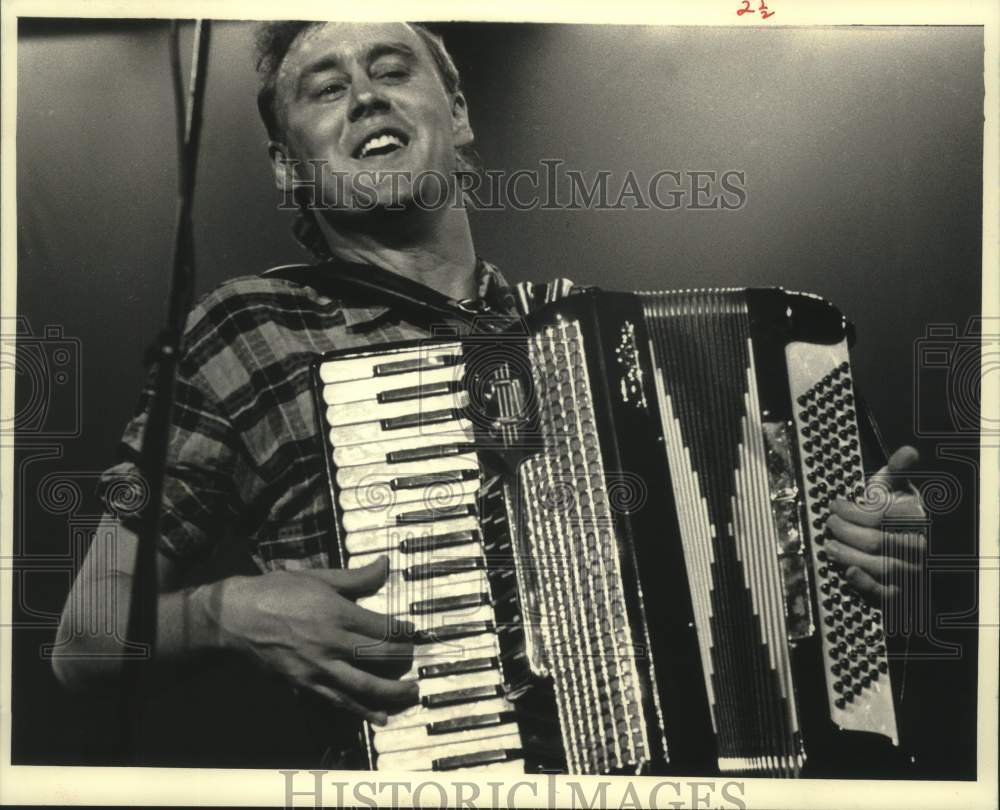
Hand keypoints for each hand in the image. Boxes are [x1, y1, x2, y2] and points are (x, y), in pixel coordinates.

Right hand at [205, 556, 416, 724]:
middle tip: (415, 659)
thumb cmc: (277, 591)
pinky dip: (361, 711)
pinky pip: (338, 701)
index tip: (413, 631)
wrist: (236, 617)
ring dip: (392, 692)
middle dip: (403, 659)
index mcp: (338, 613)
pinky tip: (379, 718)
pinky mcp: (305, 683)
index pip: (384, 627)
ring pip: (364, 686)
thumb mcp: (318, 577)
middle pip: (380, 656)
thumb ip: (356, 577)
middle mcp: (332, 642)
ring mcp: (319, 667)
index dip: (404, 631)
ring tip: (412, 693)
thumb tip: (386, 565)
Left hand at [825, 445, 927, 606]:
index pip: (878, 517)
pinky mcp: (900, 590)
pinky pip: (884, 592)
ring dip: (848, 556)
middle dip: (845, 532)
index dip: (851, 511)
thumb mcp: (898, 486)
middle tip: (829, 524)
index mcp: (915, 519)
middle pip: (875, 542)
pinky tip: (847, 573)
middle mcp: (916, 545)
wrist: (916, 539)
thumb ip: (899, 469)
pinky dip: (864, 584)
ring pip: (878, 566)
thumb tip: (909, 451)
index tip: (834, 505)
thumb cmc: (899, 509)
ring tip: (829, 546)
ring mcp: (911, 569)